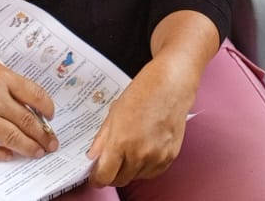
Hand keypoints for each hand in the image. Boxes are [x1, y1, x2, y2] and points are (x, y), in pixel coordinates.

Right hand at [0, 49, 59, 160]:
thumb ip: (9, 83)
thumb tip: (28, 104)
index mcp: (1, 77)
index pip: (35, 95)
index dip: (48, 108)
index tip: (51, 116)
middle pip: (27, 120)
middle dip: (43, 135)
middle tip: (51, 142)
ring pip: (11, 137)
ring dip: (28, 147)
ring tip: (38, 152)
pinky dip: (0, 154)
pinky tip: (9, 155)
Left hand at [87, 57, 194, 186]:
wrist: (172, 84)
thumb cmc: (143, 92)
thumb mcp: (114, 113)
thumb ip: (102, 140)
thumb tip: (93, 158)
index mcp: (121, 142)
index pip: (104, 177)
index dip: (97, 178)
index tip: (95, 176)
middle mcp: (140, 154)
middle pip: (120, 180)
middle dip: (112, 174)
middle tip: (111, 162)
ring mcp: (157, 157)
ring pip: (136, 177)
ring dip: (129, 170)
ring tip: (130, 150)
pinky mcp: (170, 156)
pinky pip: (152, 172)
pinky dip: (145, 167)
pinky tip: (144, 150)